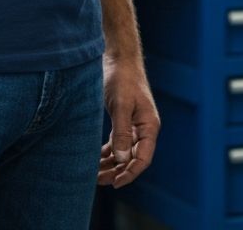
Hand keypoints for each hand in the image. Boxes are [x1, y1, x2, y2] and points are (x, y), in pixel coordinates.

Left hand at [97, 54, 159, 188]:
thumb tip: (120, 159)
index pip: (143, 158)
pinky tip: (96, 158)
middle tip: (97, 180)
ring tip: (94, 173)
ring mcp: (134, 125)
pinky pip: (118, 143)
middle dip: (117, 171)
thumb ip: (121, 132)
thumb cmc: (122, 78)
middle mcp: (144, 128)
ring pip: (124, 152)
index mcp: (149, 125)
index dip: (130, 173)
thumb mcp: (121, 105)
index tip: (114, 183)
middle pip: (132, 158)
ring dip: (111, 164)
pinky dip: (108, 152)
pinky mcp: (124, 120)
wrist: (118, 58)